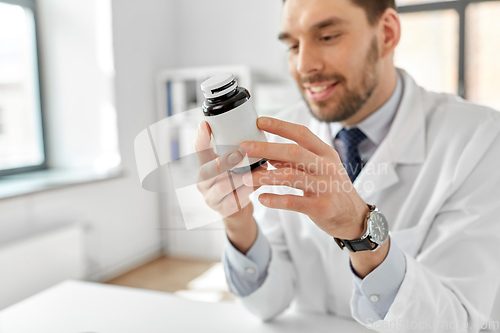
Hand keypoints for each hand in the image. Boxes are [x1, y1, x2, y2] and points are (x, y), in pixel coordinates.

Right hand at [194, 121, 264, 252]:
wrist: (236, 212)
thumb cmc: (235, 184)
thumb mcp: (231, 168)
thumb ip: (236, 155)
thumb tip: (254, 138)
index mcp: (203, 168)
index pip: (199, 151)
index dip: (201, 138)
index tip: (205, 124)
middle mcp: (203, 183)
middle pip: (208, 170)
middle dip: (224, 161)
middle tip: (239, 154)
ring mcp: (211, 199)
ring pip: (224, 185)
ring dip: (241, 176)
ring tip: (256, 169)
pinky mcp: (223, 210)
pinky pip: (236, 199)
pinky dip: (248, 189)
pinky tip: (257, 183)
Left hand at [240, 117, 368, 239]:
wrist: (354, 217)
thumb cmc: (332, 189)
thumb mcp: (319, 169)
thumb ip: (296, 161)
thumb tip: (268, 154)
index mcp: (326, 153)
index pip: (302, 133)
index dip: (280, 126)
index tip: (259, 121)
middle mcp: (327, 167)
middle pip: (293, 152)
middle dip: (266, 149)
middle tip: (244, 148)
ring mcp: (326, 187)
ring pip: (290, 176)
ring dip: (264, 176)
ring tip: (246, 178)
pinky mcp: (322, 207)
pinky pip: (293, 201)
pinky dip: (275, 200)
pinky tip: (262, 198)